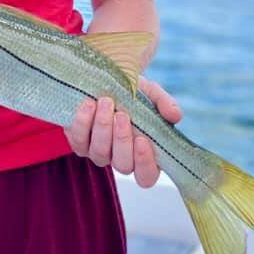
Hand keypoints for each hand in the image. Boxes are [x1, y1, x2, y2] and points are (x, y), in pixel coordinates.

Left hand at [64, 78, 181, 187]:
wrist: (105, 78)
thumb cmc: (133, 93)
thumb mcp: (152, 94)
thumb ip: (165, 104)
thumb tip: (175, 116)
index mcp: (144, 154)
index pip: (147, 175)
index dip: (145, 164)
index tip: (142, 139)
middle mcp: (120, 158)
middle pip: (122, 166)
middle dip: (121, 140)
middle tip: (121, 114)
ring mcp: (98, 153)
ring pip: (99, 153)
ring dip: (102, 127)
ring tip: (105, 102)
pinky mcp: (79, 143)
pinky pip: (78, 140)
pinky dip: (82, 122)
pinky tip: (88, 104)